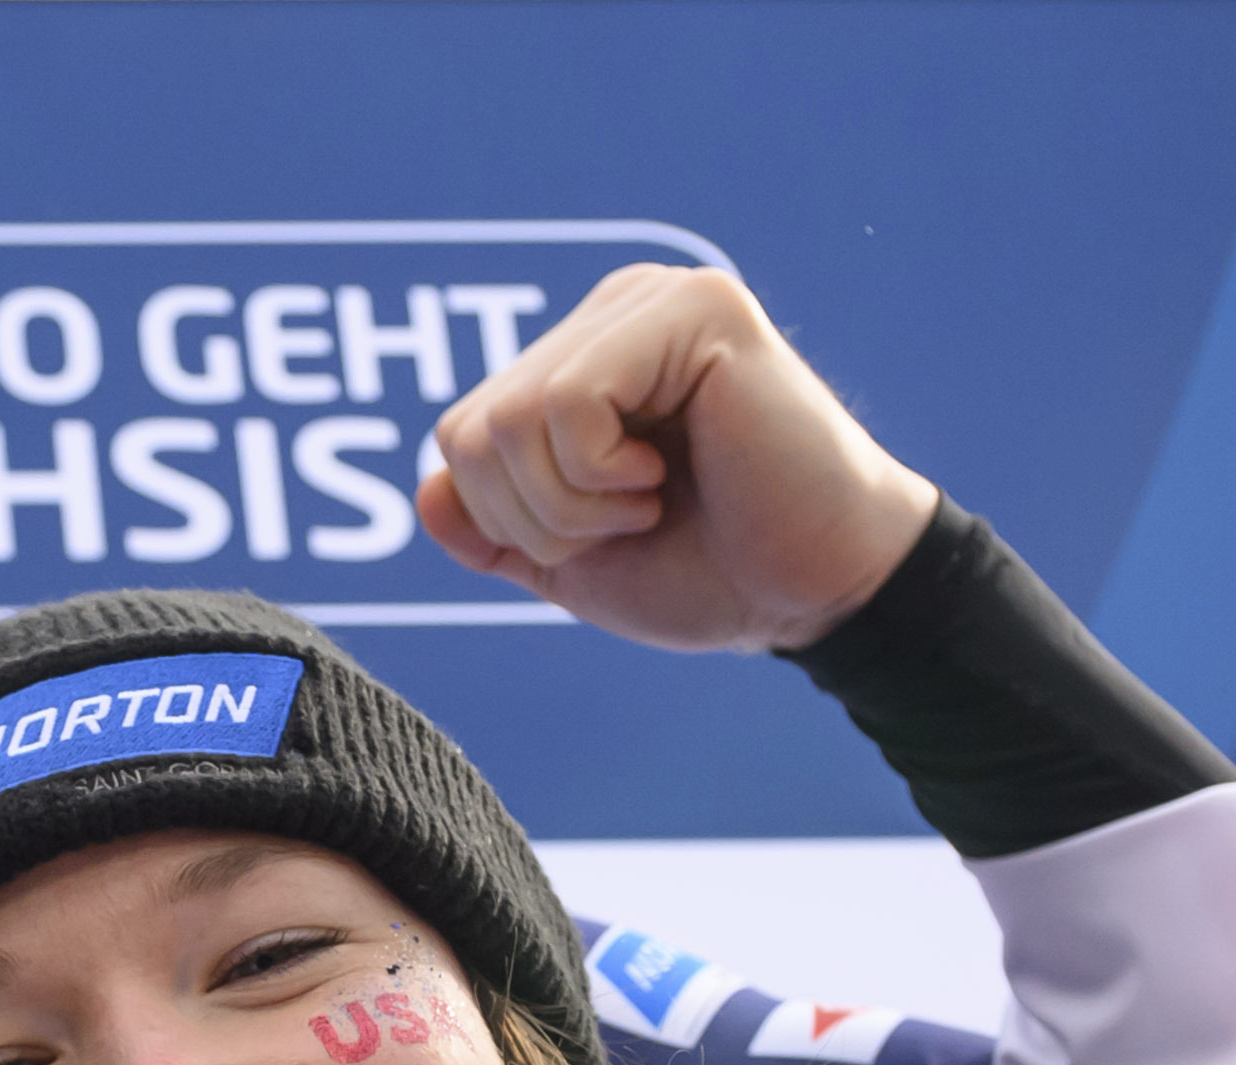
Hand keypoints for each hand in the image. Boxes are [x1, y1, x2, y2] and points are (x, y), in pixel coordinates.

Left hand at [420, 262, 936, 654]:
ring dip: (570, 503)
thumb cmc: (708, 571)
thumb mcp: (568, 559)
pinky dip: (597, 474)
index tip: (604, 530)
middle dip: (534, 517)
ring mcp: (655, 300)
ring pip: (511, 417)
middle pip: (472, 429)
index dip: (507, 519)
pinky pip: (564, 403)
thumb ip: (490, 527)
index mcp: (582, 357)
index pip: (462, 437)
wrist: (810, 592)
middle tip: (630, 521)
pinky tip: (666, 473)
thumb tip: (426, 487)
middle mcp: (615, 311)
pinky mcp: (695, 310)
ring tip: (649, 500)